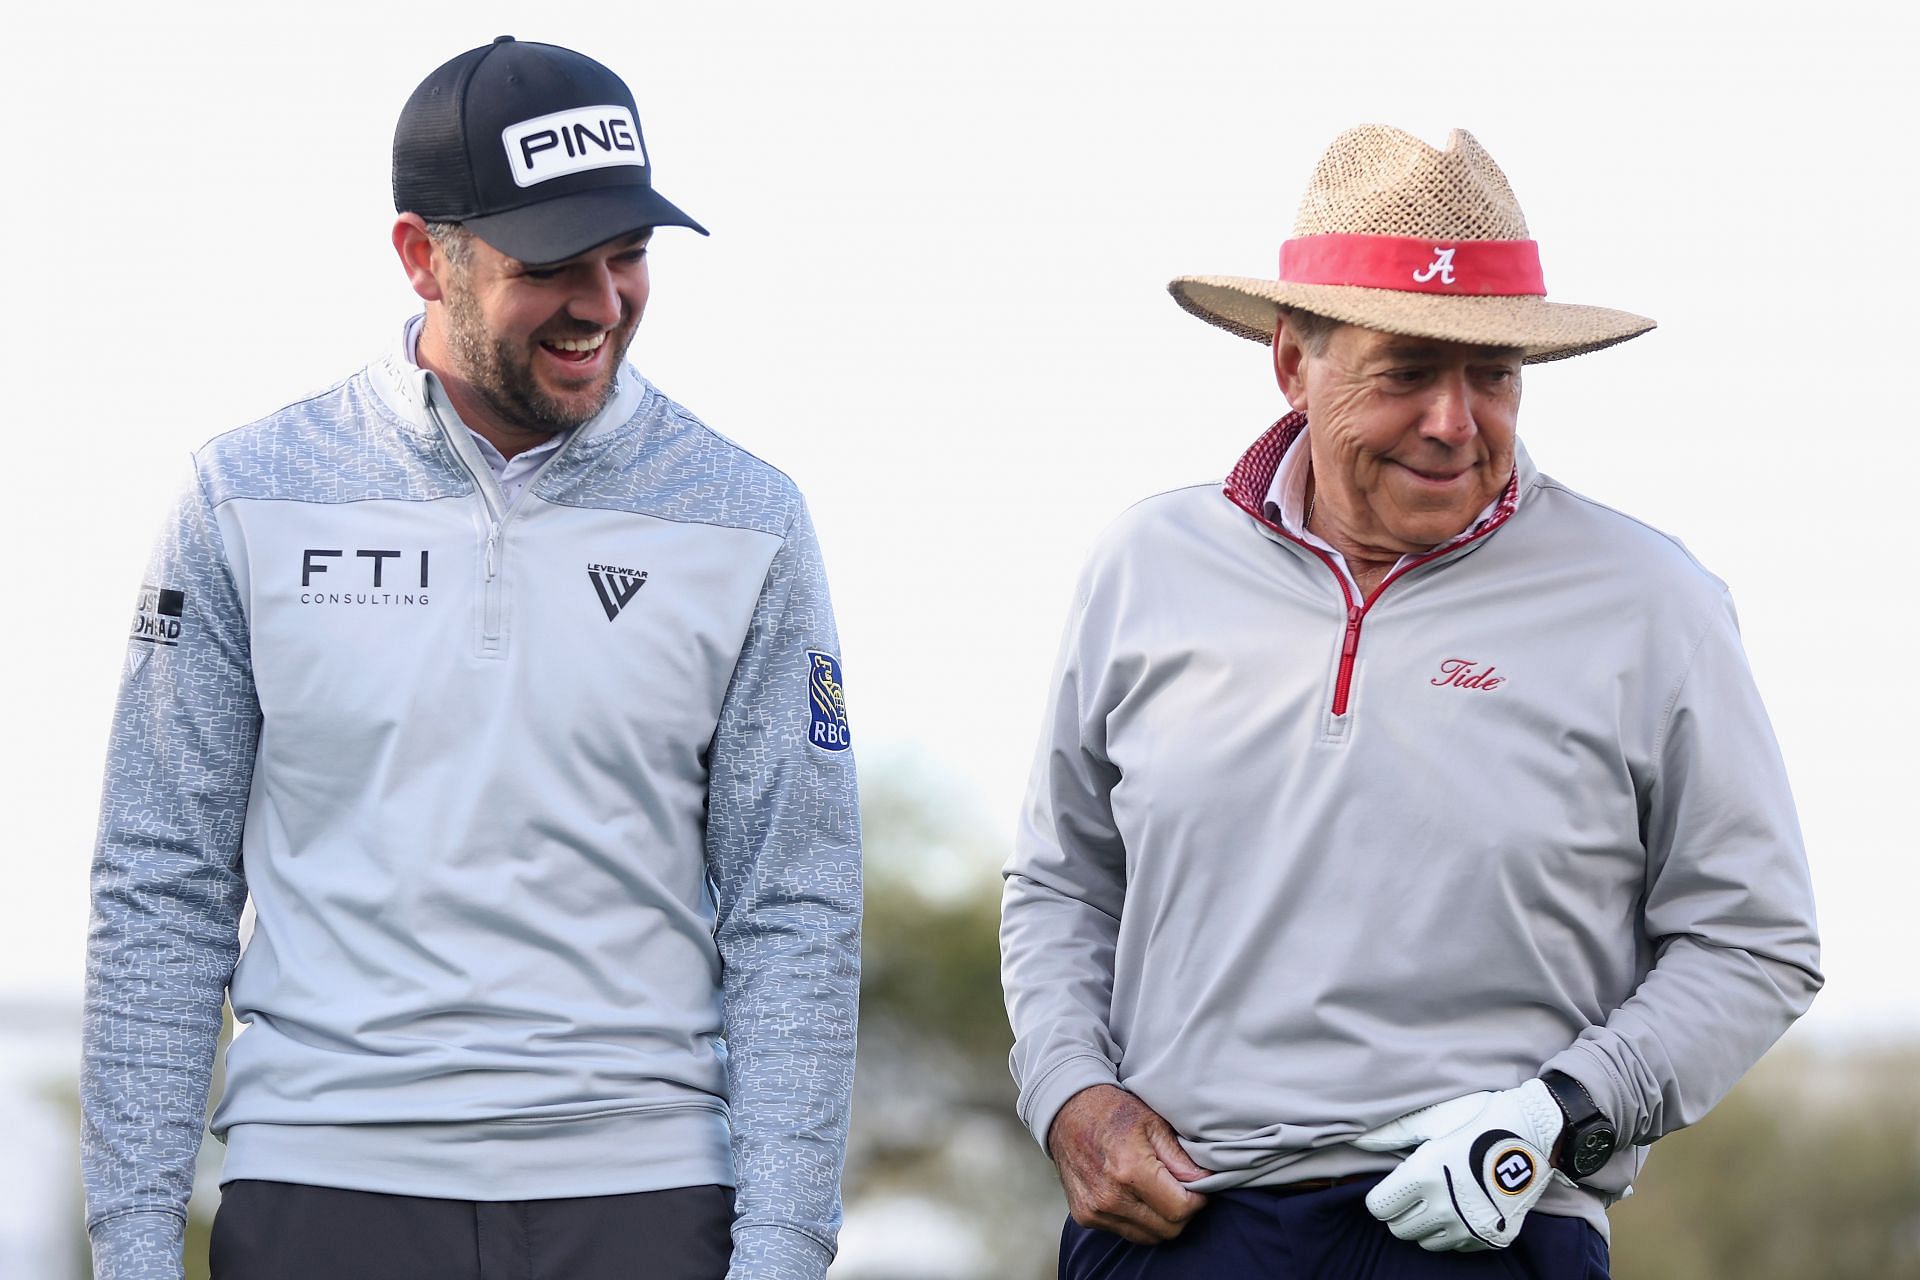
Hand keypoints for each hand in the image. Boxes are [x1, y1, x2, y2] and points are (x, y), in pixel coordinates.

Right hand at [1046, 1084, 1208, 1243]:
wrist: (1066, 1112)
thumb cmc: (1112, 1111)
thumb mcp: (1153, 1122)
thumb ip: (1180, 1157)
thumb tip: (1204, 1182)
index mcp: (1130, 1170)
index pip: (1180, 1209)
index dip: (1196, 1200)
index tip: (1197, 1187)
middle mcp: (1110, 1196)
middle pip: (1167, 1229)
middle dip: (1181, 1212)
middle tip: (1180, 1189)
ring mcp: (1095, 1210)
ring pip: (1148, 1237)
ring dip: (1160, 1220)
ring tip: (1158, 1192)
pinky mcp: (1084, 1216)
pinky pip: (1126, 1232)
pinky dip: (1138, 1221)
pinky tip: (1136, 1196)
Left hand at [1351, 1079, 1568, 1251]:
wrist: (1538, 1133)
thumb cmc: (1480, 1118)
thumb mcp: (1434, 1118)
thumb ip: (1393, 1133)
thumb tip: (1359, 1142)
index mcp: (1425, 1176)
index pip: (1380, 1209)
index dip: (1382, 1196)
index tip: (1394, 1185)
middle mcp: (1445, 1208)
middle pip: (1400, 1230)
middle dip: (1401, 1212)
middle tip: (1415, 1192)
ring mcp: (1471, 1227)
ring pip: (1426, 1243)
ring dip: (1426, 1224)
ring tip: (1440, 1198)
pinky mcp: (1493, 1237)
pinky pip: (1458, 1247)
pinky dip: (1455, 1232)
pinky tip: (1463, 1207)